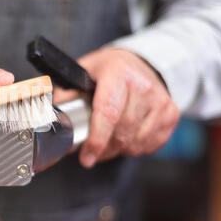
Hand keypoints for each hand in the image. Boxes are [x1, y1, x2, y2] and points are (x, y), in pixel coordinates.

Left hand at [54, 48, 179, 167]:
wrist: (140, 62)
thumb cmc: (108, 70)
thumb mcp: (83, 72)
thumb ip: (66, 94)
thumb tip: (50, 116)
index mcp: (118, 74)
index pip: (107, 114)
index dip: (96, 141)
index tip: (86, 157)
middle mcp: (143, 86)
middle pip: (122, 132)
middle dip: (104, 149)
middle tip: (92, 151)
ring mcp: (160, 100)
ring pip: (136, 142)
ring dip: (118, 150)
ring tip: (108, 143)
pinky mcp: (171, 113)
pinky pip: (151, 144)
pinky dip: (135, 148)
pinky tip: (126, 138)